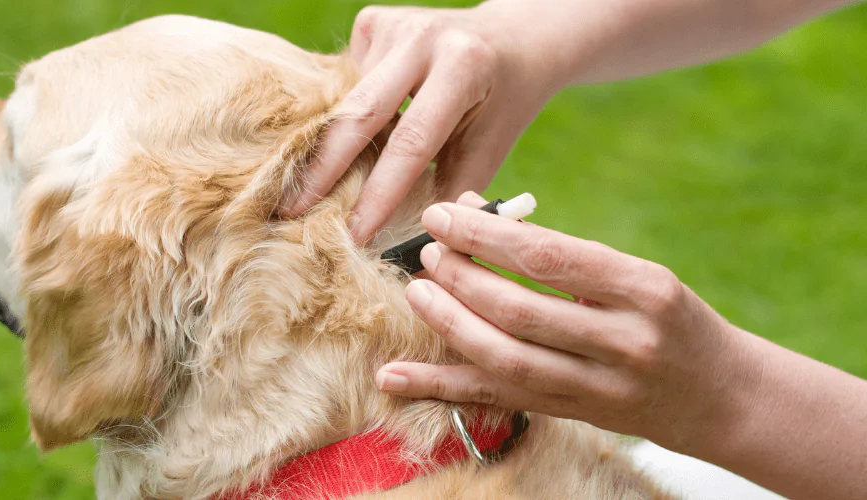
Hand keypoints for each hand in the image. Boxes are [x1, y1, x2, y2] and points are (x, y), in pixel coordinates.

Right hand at [278, 3, 566, 243]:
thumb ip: (451, 190)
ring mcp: (393, 24)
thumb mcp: (491, 147)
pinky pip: (348, 82)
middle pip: (359, 113)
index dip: (379, 193)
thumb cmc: (503, 103)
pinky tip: (362, 128)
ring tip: (309, 186)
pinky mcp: (373, 21)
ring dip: (335, 145)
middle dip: (323, 169)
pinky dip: (350, 114)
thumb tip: (409, 245)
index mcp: (462, 68)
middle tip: (291, 211)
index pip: (411, 142)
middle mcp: (422, 38)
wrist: (512, 40)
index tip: (354, 234)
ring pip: (348, 100)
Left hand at [375, 192, 764, 455]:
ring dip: (450, 326)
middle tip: (428, 253)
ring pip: (507, 359)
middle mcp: (626, 341)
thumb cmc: (668, 318)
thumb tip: (478, 217)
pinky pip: (499, 399)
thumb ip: (563, 255)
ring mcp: (601, 387)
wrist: (720, 395)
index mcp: (643, 289)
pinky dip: (441, 387)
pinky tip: (394, 376)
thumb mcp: (634, 275)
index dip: (487, 236)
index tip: (443, 215)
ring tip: (417, 294)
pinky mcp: (575, 415)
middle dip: (463, 279)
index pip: (551, 258)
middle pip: (522, 311)